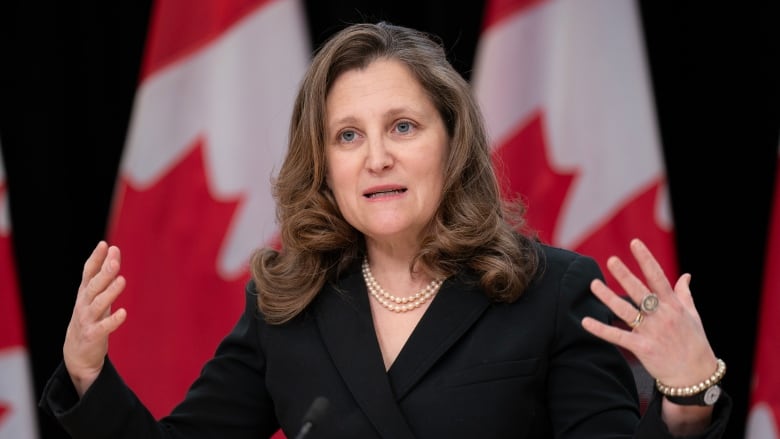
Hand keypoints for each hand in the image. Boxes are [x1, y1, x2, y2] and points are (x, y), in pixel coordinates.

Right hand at [63, 241, 127, 395]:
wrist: (77, 354)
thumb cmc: (90, 318)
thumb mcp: (96, 296)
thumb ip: (104, 275)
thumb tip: (114, 251)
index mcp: (84, 293)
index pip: (88, 273)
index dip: (96, 259)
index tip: (104, 245)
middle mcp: (83, 304)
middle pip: (94, 286)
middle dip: (104, 273)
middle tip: (115, 260)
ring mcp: (87, 320)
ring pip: (98, 304)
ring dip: (110, 292)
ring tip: (122, 280)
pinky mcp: (93, 336)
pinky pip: (103, 327)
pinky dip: (113, 320)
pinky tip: (123, 313)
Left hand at [581, 238, 718, 391]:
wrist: (696, 375)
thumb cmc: (694, 343)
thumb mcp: (693, 316)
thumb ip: (685, 294)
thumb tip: (686, 275)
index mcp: (673, 305)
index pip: (658, 277)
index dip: (646, 259)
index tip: (635, 243)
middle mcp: (662, 315)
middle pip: (639, 291)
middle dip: (625, 275)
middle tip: (611, 260)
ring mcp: (652, 331)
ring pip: (625, 311)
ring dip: (608, 297)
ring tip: (593, 284)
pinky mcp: (643, 348)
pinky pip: (618, 336)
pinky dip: (601, 329)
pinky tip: (585, 321)